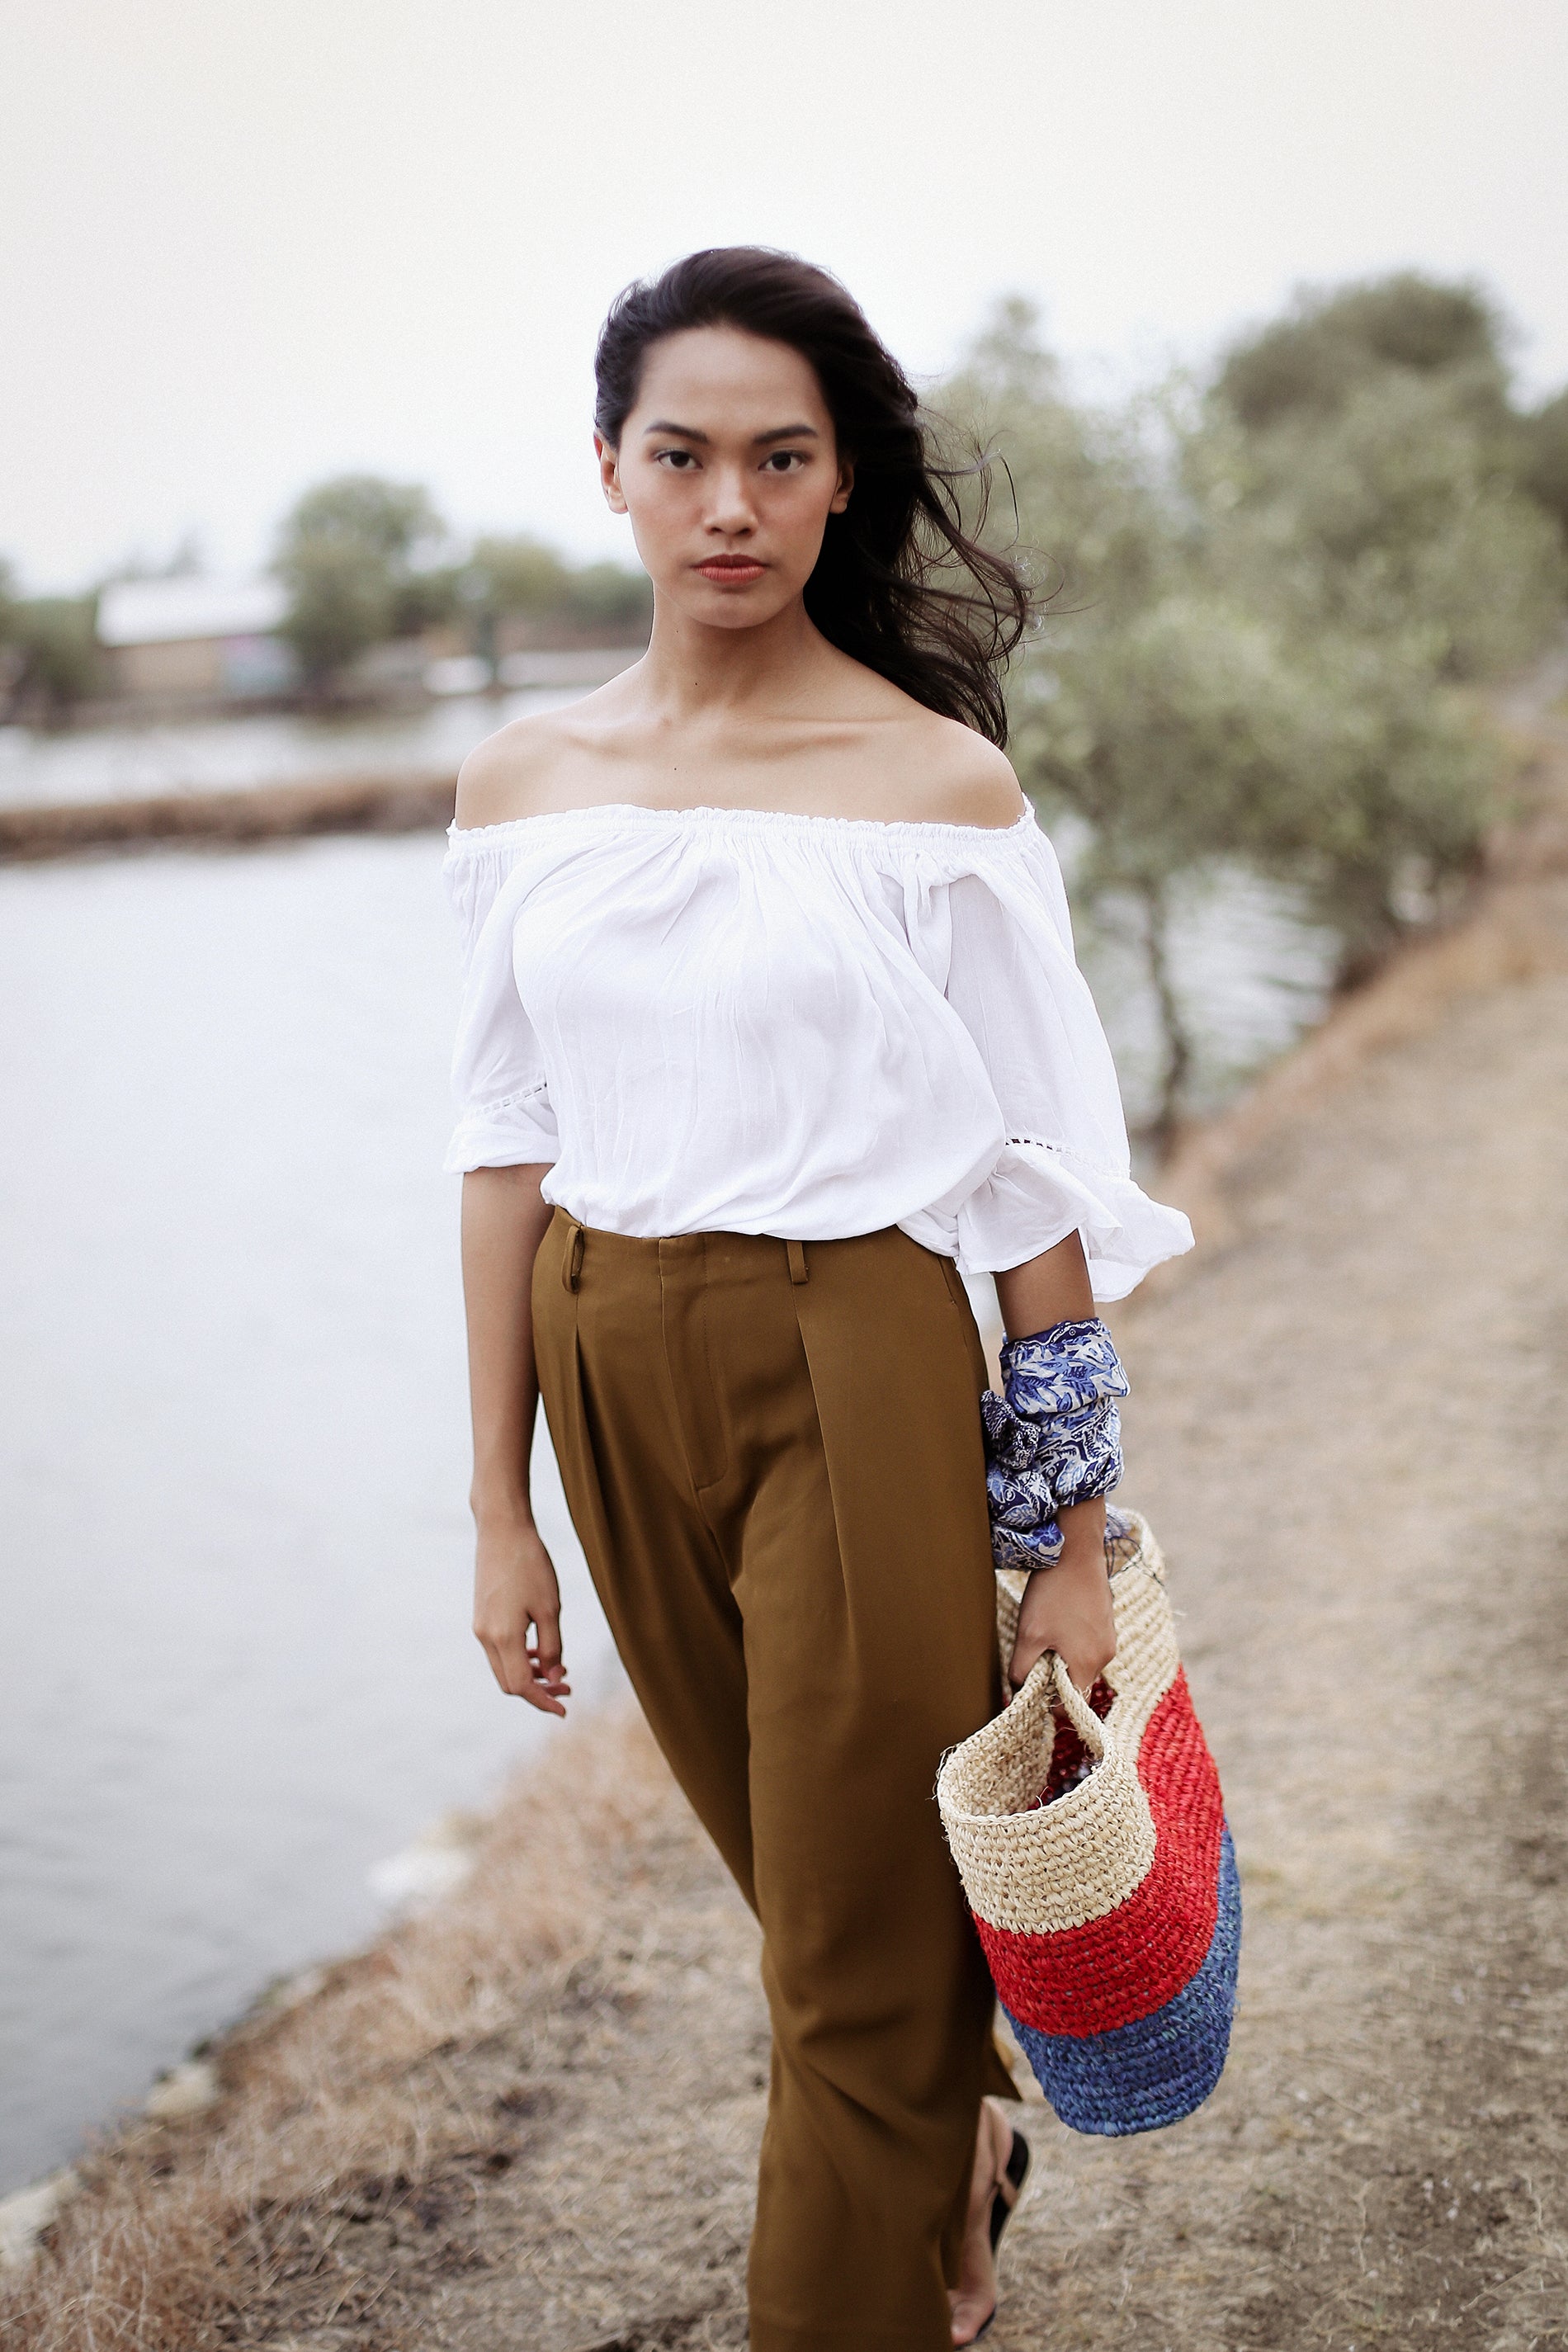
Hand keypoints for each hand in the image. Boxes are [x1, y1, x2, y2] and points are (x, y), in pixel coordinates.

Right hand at [473, 1515, 570, 1715]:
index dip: (543, 1701)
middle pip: (509, 1682)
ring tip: (559, 1671)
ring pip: (504, 1667)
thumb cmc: (530, 1565)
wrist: (501, 1529)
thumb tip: (554, 1679)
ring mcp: (481, 1626)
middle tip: (567, 1688)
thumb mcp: (550, 1607)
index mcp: (502, 1637)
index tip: (565, 1708)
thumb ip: (553, 1647)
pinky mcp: (482, 1616)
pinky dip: (520, 1658)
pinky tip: (541, 1651)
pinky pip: (499, 1649)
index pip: (521, 1686)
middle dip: (538, 1691)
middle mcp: (485, 1636)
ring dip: (530, 1675)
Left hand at [1006, 1500, 1114, 1699]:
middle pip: (1077, 1684)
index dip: (1049, 1704)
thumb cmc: (1052, 1593)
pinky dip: (1072, 1642)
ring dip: (1063, 1659)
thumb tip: (1016, 1693)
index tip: (1032, 1691)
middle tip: (1034, 1656)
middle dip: (1054, 1678)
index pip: (1072, 1705)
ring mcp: (1109, 1637)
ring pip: (1082, 1663)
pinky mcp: (1106, 1622)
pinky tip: (1057, 1620)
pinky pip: (1088, 1645)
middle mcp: (1105, 1655)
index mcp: (1088, 1664)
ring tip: (1045, 1634)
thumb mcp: (1029, 1634)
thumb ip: (1022, 1670)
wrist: (1075, 1550)